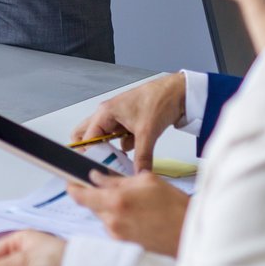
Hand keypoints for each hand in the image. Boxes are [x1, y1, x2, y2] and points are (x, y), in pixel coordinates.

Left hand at [66, 168, 189, 256]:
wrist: (190, 235)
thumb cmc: (175, 208)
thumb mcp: (147, 181)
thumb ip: (117, 179)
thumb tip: (96, 177)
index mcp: (116, 201)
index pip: (81, 196)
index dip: (73, 188)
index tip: (71, 182)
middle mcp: (113, 221)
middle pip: (92, 206)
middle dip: (99, 197)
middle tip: (118, 192)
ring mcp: (117, 236)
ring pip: (103, 218)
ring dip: (111, 210)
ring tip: (136, 207)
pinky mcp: (124, 246)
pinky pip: (113, 230)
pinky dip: (120, 222)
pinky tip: (139, 219)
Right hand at [70, 71, 186, 163]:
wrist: (177, 93)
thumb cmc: (158, 100)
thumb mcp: (148, 133)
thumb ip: (142, 156)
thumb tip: (138, 172)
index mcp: (105, 112)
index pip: (87, 137)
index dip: (90, 153)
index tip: (96, 167)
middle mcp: (108, 114)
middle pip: (88, 134)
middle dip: (91, 149)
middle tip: (100, 163)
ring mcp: (117, 117)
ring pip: (104, 137)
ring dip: (109, 149)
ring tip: (117, 161)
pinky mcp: (128, 122)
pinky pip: (118, 138)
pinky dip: (123, 147)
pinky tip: (132, 154)